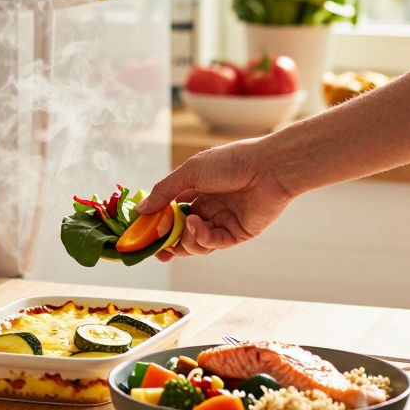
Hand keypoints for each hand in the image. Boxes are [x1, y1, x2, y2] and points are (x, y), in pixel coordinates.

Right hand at [134, 137, 292, 260]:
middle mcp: (209, 207)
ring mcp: (222, 222)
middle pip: (181, 232)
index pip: (171, 212)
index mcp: (197, 190)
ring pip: (195, 242)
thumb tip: (140, 209)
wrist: (269, 167)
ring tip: (185, 226)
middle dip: (167, 242)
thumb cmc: (231, 162)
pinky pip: (212, 243)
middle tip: (156, 247)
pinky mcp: (237, 234)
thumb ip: (164, 192)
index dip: (157, 223)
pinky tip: (196, 223)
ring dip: (184, 239)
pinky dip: (200, 237)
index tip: (142, 232)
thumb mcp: (190, 172)